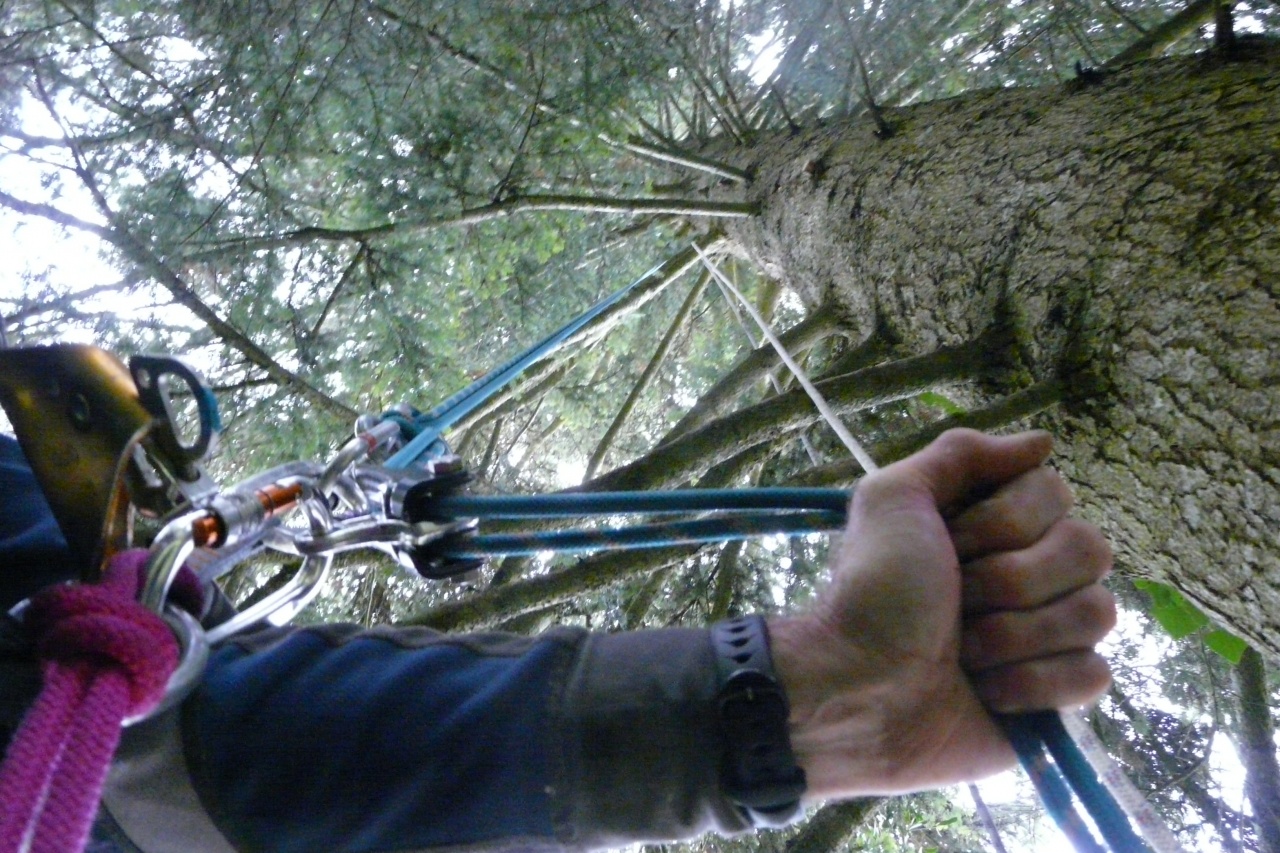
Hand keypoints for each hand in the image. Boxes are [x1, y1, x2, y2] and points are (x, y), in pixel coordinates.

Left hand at [769, 429, 1114, 798]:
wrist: (860, 687)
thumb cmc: (872, 591)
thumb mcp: (894, 498)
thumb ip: (961, 454)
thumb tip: (1042, 442)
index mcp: (995, 525)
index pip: (1056, 492)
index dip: (1004, 522)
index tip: (950, 544)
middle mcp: (1030, 571)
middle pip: (1089, 549)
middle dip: (1009, 580)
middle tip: (956, 601)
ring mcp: (1048, 633)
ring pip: (1096, 612)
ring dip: (1015, 634)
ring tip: (965, 652)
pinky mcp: (1056, 694)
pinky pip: (1094, 674)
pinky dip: (1034, 683)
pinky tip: (987, 691)